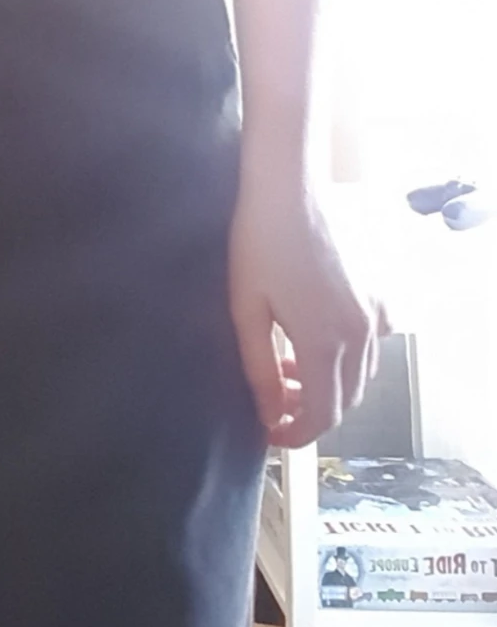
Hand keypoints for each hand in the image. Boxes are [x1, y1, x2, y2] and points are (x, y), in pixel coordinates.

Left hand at [229, 170, 390, 448]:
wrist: (289, 192)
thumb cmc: (258, 245)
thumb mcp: (247, 311)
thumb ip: (260, 369)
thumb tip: (270, 414)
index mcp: (327, 343)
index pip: (323, 415)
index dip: (298, 434)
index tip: (271, 435)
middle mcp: (362, 334)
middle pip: (345, 399)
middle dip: (311, 412)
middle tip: (274, 404)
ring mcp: (377, 313)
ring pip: (361, 375)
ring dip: (329, 385)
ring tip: (288, 371)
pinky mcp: (380, 294)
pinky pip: (374, 344)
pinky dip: (349, 357)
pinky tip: (317, 339)